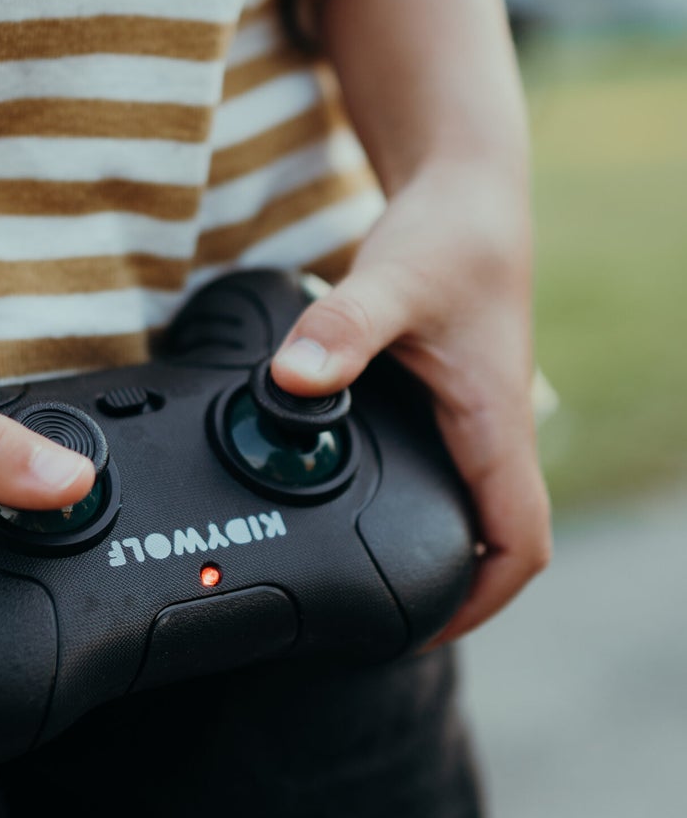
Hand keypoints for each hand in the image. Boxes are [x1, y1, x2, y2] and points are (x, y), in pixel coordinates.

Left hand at [270, 161, 551, 643]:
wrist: (462, 191)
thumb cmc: (448, 235)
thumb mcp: (392, 280)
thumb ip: (343, 328)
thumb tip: (297, 379)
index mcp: (492, 423)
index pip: (520, 543)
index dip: (480, 600)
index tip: (418, 627)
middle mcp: (486, 430)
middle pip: (488, 542)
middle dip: (443, 590)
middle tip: (365, 618)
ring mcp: (465, 417)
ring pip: (460, 506)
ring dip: (423, 547)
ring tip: (349, 576)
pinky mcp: (438, 398)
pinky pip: (433, 469)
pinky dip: (399, 497)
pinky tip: (339, 498)